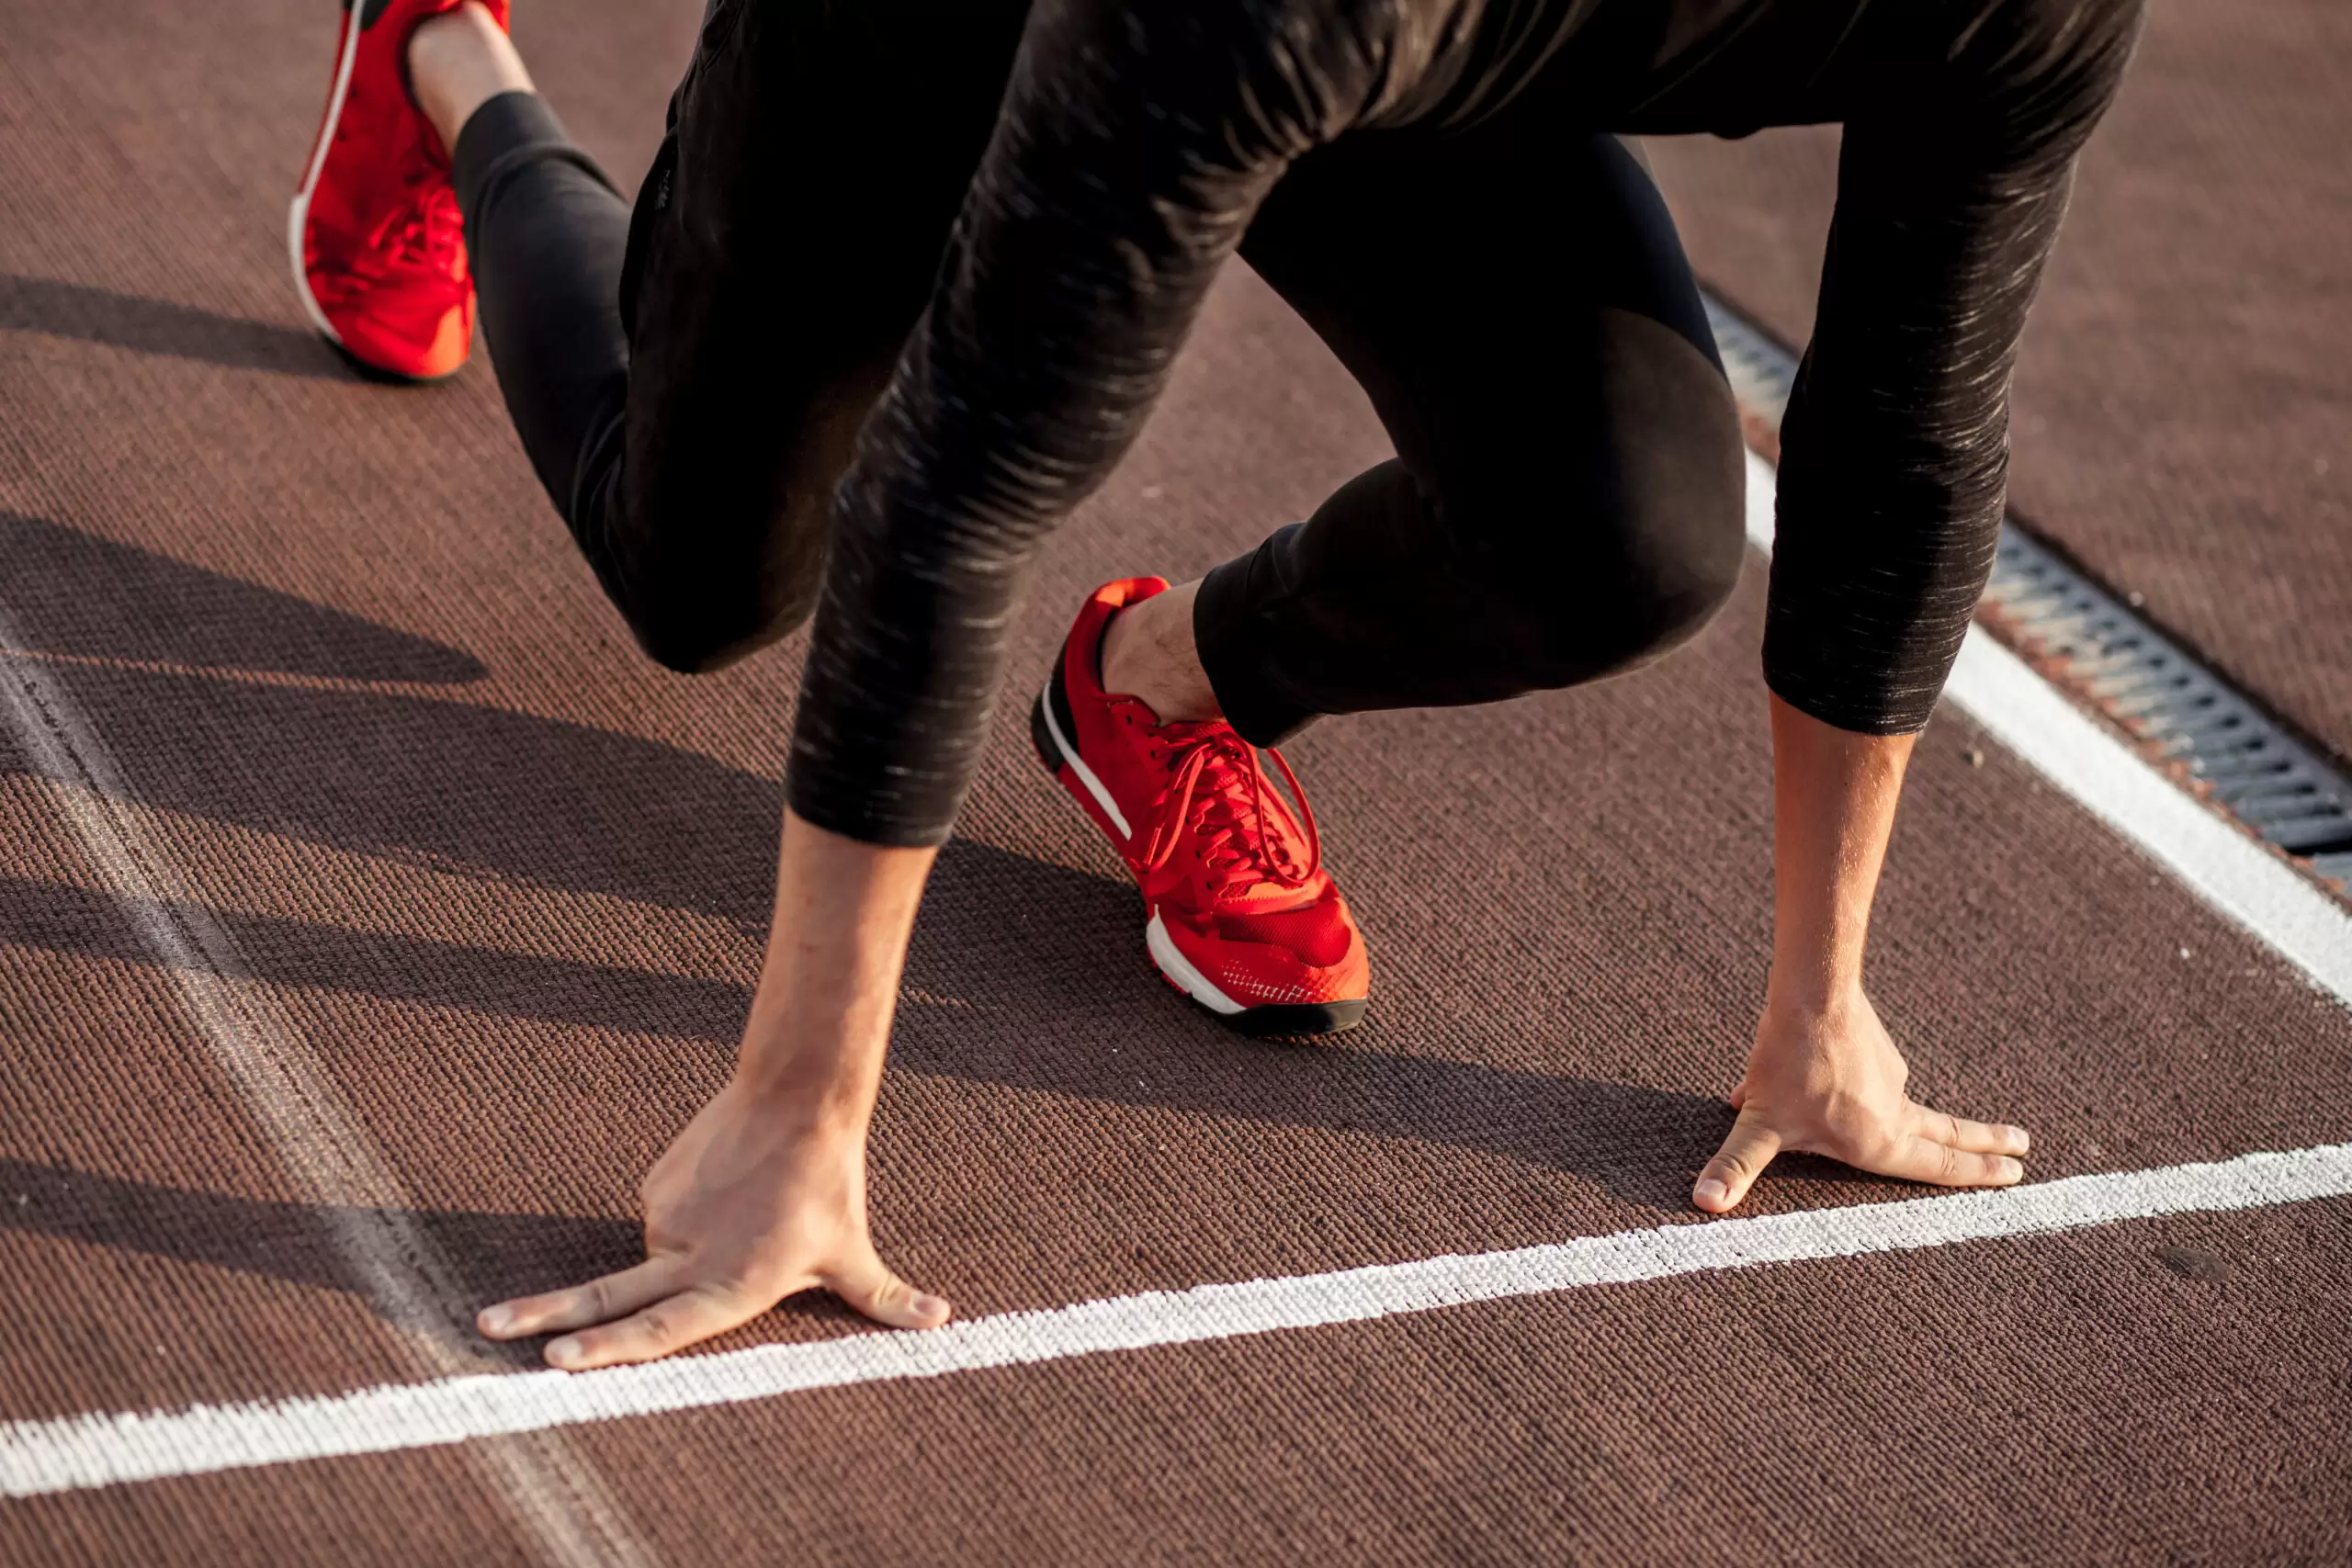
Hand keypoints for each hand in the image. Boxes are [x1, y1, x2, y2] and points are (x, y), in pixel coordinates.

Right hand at [478, 1075, 950, 1368]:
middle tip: (485, 1327)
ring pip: (661, 1252)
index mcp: (731, 1283)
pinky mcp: (654, 1185)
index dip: (608, 1349)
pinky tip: (726, 1188)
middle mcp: (688, 1255)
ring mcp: (665, 1216)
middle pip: (605, 1296)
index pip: (660, 1328)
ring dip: (693, 1244)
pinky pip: (663, 1215)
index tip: (554, 1359)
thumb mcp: (854, 1252)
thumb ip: (885, 1299)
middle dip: (542, 1317)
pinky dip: (688, 1214)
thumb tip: (945, 1322)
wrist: (797, 1096)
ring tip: (749, 1208)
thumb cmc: (828, 1185)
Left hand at [1691, 987, 2028, 1213]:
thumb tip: (1704, 1203)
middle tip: (2024, 1148)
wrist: (1810, 992)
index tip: (2017, 1175)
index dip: (1976, 1175)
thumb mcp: (1759, 1125)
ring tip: (1809, 1094)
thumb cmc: (1788, 1065)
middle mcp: (1894, 1110)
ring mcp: (1887, 1074)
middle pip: (1947, 1134)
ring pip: (1885, 1100)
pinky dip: (1831, 1077)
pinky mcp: (1872, 1045)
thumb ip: (1735, 1166)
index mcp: (1879, 1141)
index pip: (1939, 1167)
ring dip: (1866, 1108)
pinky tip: (1788, 1070)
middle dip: (1984, 1146)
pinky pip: (1852, 1071)